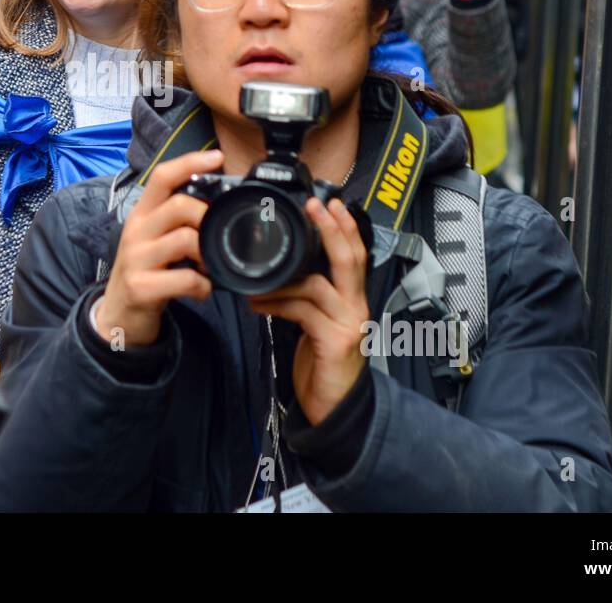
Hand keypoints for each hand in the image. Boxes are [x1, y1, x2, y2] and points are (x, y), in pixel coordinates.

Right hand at [94, 149, 222, 346]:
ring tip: (209, 267)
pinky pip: (186, 279)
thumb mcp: (153, 239)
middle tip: (216, 236)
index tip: (218, 156)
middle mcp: (136, 231)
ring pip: (185, 240)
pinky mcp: (141, 287)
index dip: (190, 162)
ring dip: (208, 254)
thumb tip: (216, 203)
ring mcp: (136, 259)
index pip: (162, 176)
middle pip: (179, 205)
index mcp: (141, 214)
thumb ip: (175, 220)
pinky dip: (203, 286)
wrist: (117, 314)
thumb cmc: (144, 272)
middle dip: (207, 217)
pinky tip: (202, 290)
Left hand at [248, 198, 369, 427]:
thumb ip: (307, 299)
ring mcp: (349, 324)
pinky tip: (256, 303)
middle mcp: (357, 307)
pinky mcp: (335, 341)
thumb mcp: (317, 324)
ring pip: (317, 285)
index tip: (328, 202)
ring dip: (282, 278)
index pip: (356, 255)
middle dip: (332, 229)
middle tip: (314, 206)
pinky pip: (302, 312)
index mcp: (353, 300)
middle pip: (349, 259)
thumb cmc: (322, 364)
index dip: (345, 227)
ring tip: (255, 280)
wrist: (334, 408)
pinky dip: (276, 304)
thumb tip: (281, 276)